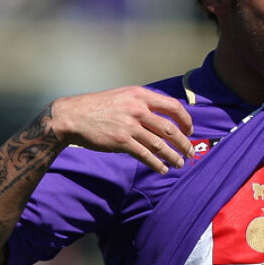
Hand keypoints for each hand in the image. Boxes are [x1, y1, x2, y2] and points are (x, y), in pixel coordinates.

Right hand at [51, 86, 194, 172]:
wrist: (73, 116)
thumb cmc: (98, 106)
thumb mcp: (123, 96)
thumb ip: (143, 103)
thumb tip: (163, 116)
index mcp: (140, 95)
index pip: (173, 106)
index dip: (186, 120)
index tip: (190, 130)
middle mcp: (138, 109)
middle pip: (170, 128)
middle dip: (184, 143)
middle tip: (190, 152)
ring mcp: (130, 126)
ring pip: (160, 144)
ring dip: (173, 156)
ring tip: (180, 163)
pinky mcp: (122, 142)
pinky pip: (145, 155)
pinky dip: (157, 164)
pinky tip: (162, 169)